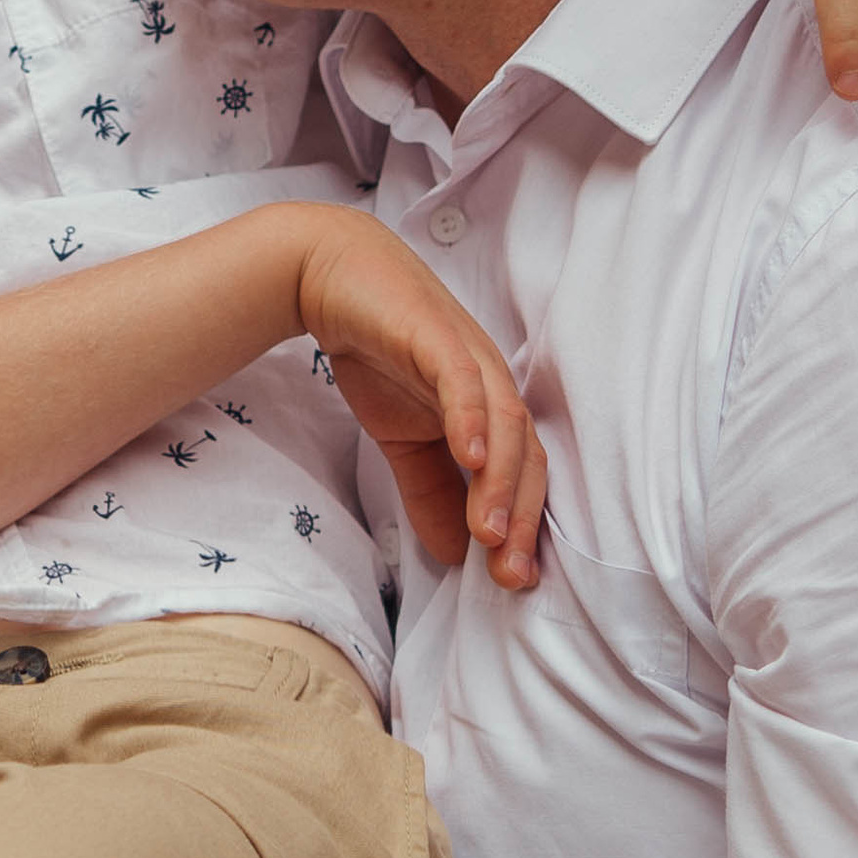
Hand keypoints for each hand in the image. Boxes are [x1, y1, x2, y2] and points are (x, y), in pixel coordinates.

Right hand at [291, 215, 547, 584]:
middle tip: (511, 574)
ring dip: (500, 480)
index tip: (513, 582)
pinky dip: (469, 417)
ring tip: (488, 533)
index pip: (523, 475)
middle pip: (526, 456)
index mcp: (490, 410)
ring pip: (504, 423)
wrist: (331, 275)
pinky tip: (468, 455)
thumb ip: (428, 491)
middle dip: (521, 518)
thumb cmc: (377, 349)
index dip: (522, 528)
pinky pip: (461, 379)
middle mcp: (491, 384)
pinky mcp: (435, 334)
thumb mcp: (401, 438)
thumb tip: (452, 555)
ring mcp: (468, 355)